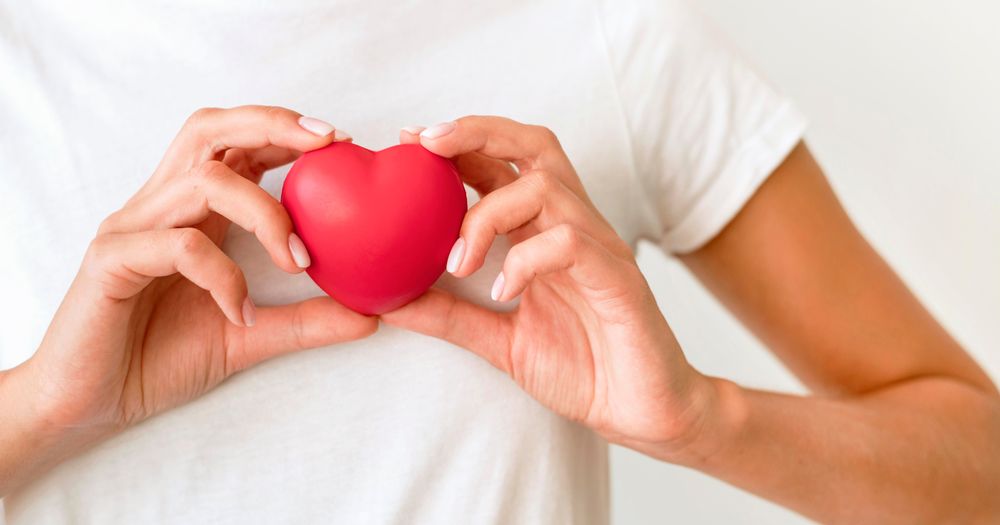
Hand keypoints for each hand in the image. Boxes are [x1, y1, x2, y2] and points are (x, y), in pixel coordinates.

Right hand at [26, 106, 375, 441]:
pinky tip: (241, 312)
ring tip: (298, 260)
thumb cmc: (160, 358)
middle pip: (209, 130)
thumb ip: (306, 322)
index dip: (285, 130)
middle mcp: (160, 206)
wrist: (91, 405)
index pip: (235, 144)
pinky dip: (223, 275)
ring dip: (264, 213)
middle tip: (328, 144)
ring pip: (203, 182)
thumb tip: (372, 315)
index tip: (341, 142)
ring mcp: (132, 228)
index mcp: (190, 211)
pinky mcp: (111, 260)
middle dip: (272, 125)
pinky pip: (178, 245)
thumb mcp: (249, 336)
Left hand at [386, 117, 719, 459]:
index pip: (505, 165)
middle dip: (477, 133)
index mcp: (545, 232)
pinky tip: (503, 294)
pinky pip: (570, 243)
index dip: (459, 143)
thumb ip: (450, 317)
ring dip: (487, 215)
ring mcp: (599, 248)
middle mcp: (574, 227)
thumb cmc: (583, 368)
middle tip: (427, 143)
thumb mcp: (499, 341)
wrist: (642, 410)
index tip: (410, 140)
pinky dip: (526, 261)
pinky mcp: (618, 278)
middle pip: (534, 147)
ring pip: (546, 189)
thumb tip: (389, 302)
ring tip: (459, 264)